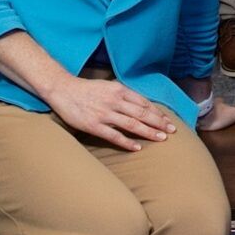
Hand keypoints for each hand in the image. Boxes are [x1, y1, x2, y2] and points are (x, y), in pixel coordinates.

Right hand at [45, 76, 178, 151]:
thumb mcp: (108, 86)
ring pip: (132, 124)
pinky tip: (137, 148)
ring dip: (148, 132)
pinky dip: (127, 142)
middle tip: (172, 131)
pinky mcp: (94, 125)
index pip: (144, 103)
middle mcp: (114, 101)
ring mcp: (104, 114)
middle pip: (142, 114)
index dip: (158, 113)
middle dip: (159, 123)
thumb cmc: (87, 89)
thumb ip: (124, 95)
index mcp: (119, 90)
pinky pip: (114, 136)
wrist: (62, 89)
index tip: (168, 121)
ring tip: (161, 139)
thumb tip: (141, 105)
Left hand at [181, 75, 234, 132]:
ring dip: (201, 113)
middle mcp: (207, 104)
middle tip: (212, 114)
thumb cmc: (218, 115)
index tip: (223, 104)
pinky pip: (192, 114)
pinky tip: (193, 122)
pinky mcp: (190, 114)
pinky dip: (193, 116)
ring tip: (202, 119)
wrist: (200, 116)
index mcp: (218, 103)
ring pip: (200, 109)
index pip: (221, 102)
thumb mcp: (234, 114)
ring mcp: (198, 108)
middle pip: (210, 105)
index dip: (223, 103)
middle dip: (211, 109)